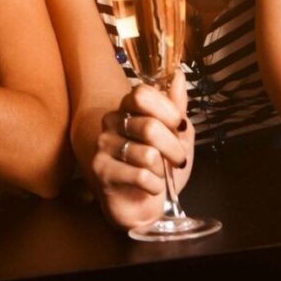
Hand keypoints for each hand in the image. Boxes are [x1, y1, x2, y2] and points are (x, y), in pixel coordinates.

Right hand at [89, 71, 194, 229]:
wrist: (142, 206)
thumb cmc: (159, 169)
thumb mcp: (176, 136)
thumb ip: (177, 107)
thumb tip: (180, 74)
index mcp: (127, 108)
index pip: (142, 94)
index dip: (166, 110)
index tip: (178, 126)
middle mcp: (111, 122)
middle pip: (149, 126)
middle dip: (174, 148)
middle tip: (178, 159)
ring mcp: (103, 146)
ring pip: (147, 155)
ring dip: (163, 171)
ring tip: (160, 175)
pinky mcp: (101, 171)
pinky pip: (140, 176)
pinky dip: (155, 186)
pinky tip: (151, 187)